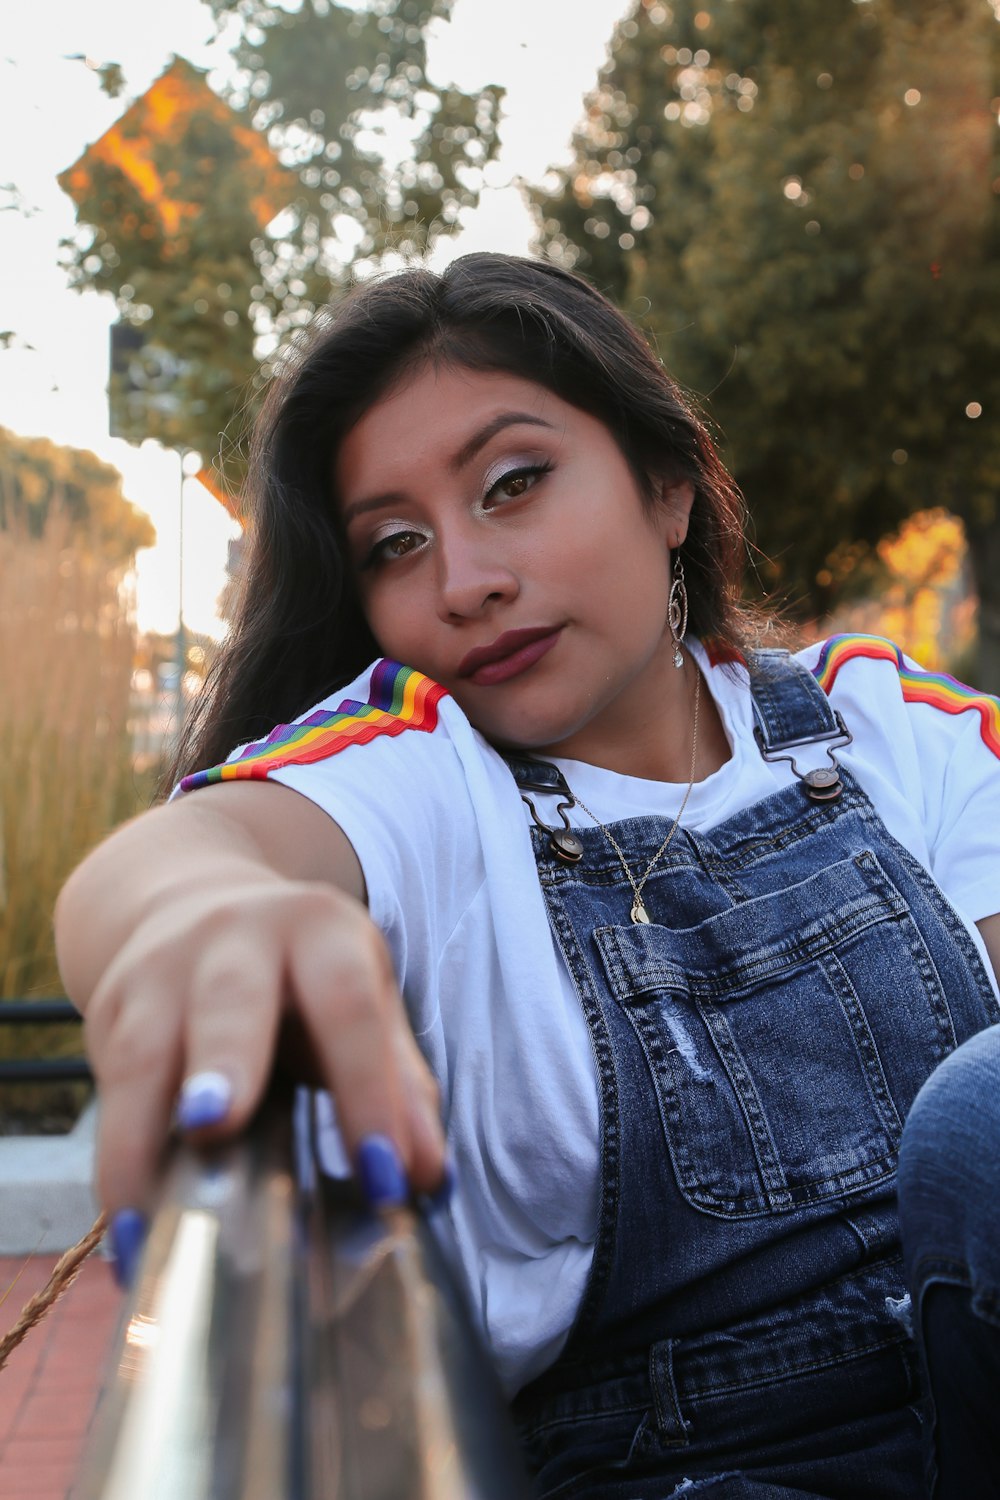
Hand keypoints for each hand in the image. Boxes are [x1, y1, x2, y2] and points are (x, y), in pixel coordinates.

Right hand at [56, 786, 445, 1217]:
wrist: (194, 902)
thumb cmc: (300, 976)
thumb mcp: (361, 999)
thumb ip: (398, 1081)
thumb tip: (430, 1176)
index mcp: (318, 929)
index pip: (347, 1002)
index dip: (366, 1087)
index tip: (383, 1174)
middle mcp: (233, 937)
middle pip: (229, 1000)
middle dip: (223, 1063)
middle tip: (217, 1128)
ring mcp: (159, 971)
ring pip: (144, 1052)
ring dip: (143, 1136)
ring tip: (154, 1224)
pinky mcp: (109, 1012)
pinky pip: (110, 1093)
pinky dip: (117, 1168)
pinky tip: (135, 1234)